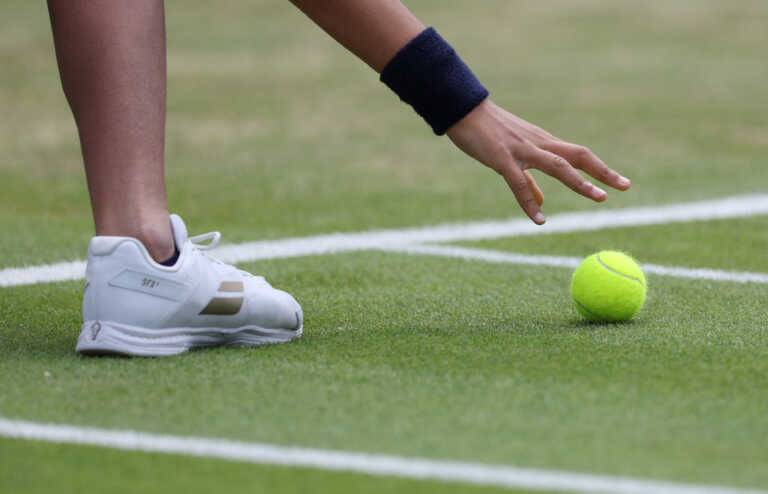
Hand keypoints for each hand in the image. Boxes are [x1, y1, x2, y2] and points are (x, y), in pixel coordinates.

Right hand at [446, 99, 630, 223]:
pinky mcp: (502, 158)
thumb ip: (528, 180)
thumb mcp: (511, 156)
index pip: (578, 155)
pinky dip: (529, 202)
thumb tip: (540, 202)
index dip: (601, 169)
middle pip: (578, 156)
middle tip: (625, 186)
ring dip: (580, 182)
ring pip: (558, 166)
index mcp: (543, 143)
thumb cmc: (487, 132)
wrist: (462, 110)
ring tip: (601, 198)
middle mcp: (539, 144)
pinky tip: (539, 219)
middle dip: (603, 171)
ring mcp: (522, 150)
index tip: (622, 183)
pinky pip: (519, 183)